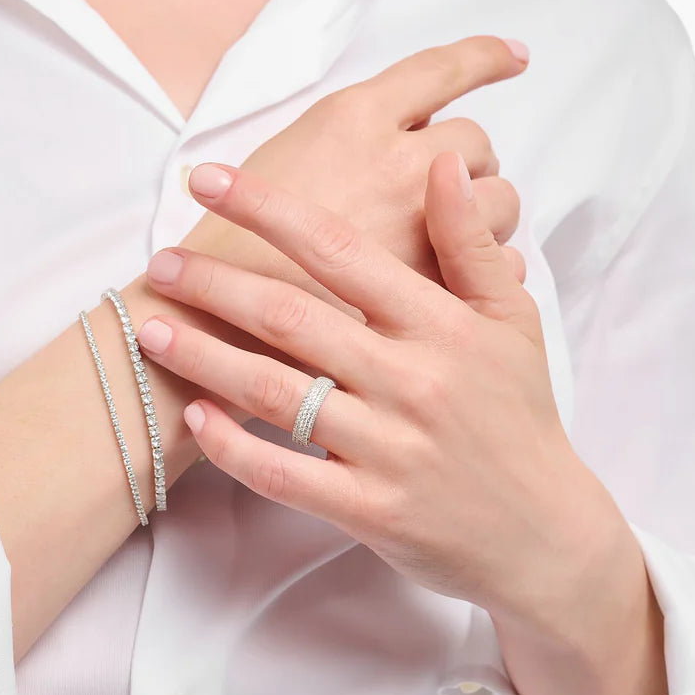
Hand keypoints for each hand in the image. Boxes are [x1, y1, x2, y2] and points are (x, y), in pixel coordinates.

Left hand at [138, 155, 636, 634]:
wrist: (543, 531)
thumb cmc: (518, 415)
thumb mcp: (512, 320)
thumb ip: (471, 244)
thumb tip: (441, 164)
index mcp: (440, 325)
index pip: (339, 250)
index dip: (267, 210)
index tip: (208, 180)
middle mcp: (410, 381)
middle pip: (290, 319)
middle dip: (215, 285)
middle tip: (162, 264)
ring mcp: (387, 449)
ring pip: (275, 394)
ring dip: (204, 358)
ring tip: (151, 331)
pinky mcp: (369, 510)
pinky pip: (284, 476)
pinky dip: (233, 448)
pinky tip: (196, 417)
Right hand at [180, 35, 529, 309]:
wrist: (211, 319)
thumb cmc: (232, 243)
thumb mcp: (279, 159)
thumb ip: (346, 141)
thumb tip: (400, 137)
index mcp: (351, 118)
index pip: (440, 70)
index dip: (485, 59)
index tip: (513, 56)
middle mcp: (395, 160)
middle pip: (473, 141)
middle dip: (467, 164)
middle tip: (440, 191)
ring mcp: (419, 225)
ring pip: (495, 201)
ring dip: (482, 216)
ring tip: (448, 239)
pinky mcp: (430, 286)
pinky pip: (494, 263)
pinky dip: (486, 267)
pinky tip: (463, 280)